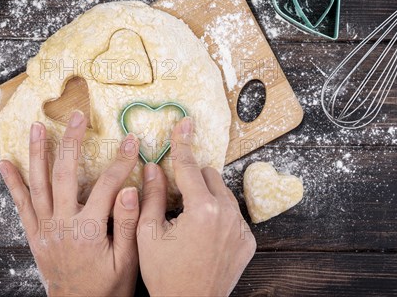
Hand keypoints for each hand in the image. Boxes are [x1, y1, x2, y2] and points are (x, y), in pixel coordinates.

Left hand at [0, 110, 140, 295]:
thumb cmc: (108, 287)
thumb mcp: (128, 261)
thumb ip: (128, 224)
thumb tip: (130, 189)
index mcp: (89, 231)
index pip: (108, 186)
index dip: (121, 161)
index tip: (130, 141)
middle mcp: (63, 225)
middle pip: (65, 174)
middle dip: (71, 141)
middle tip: (76, 116)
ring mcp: (45, 228)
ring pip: (38, 183)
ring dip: (37, 152)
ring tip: (36, 126)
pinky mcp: (35, 234)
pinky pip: (21, 205)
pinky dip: (12, 183)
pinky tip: (5, 163)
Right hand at [137, 117, 255, 296]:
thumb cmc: (165, 273)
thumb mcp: (148, 233)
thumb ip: (151, 195)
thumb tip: (152, 167)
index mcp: (201, 210)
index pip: (188, 167)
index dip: (182, 143)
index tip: (185, 123)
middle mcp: (227, 215)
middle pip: (209, 176)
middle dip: (193, 180)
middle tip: (177, 199)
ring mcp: (241, 229)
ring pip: (223, 195)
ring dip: (207, 197)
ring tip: (190, 221)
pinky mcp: (248, 242)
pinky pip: (233, 215)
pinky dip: (219, 217)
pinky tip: (204, 235)